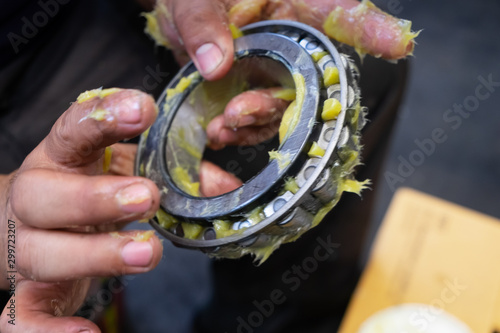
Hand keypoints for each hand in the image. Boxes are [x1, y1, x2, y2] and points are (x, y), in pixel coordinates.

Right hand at [0, 88, 237, 331]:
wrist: (29, 225)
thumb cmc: (86, 189)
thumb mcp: (126, 171)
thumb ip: (175, 175)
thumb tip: (225, 188)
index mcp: (61, 159)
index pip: (72, 129)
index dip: (104, 117)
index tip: (143, 108)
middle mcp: (35, 199)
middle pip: (46, 196)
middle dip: (96, 198)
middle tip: (146, 198)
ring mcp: (27, 247)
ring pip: (42, 253)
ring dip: (94, 255)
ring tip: (146, 251)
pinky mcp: (27, 291)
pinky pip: (21, 316)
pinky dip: (49, 331)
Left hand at [148, 0, 417, 147]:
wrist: (174, 15)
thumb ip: (202, 21)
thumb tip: (217, 64)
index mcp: (290, 2)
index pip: (337, 11)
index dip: (372, 27)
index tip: (401, 42)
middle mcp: (291, 40)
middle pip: (312, 78)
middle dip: (280, 103)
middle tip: (242, 111)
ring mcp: (275, 69)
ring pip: (286, 107)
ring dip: (256, 122)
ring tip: (225, 124)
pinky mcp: (254, 91)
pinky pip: (259, 120)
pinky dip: (240, 131)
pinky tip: (219, 132)